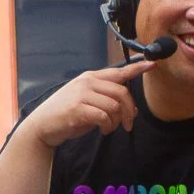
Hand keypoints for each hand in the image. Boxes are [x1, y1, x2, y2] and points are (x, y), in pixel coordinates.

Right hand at [21, 62, 153, 148]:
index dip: (137, 68)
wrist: (42, 125)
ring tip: (109, 128)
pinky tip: (102, 130)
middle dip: (129, 110)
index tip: (152, 64)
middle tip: (128, 124)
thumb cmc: (66, 114)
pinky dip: (107, 126)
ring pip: (114, 106)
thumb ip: (106, 99)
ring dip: (116, 121)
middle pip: (122, 92)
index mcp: (91, 77)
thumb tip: (130, 108)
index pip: (118, 70)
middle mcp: (87, 82)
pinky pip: (104, 116)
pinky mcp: (77, 108)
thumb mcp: (87, 101)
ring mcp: (81, 94)